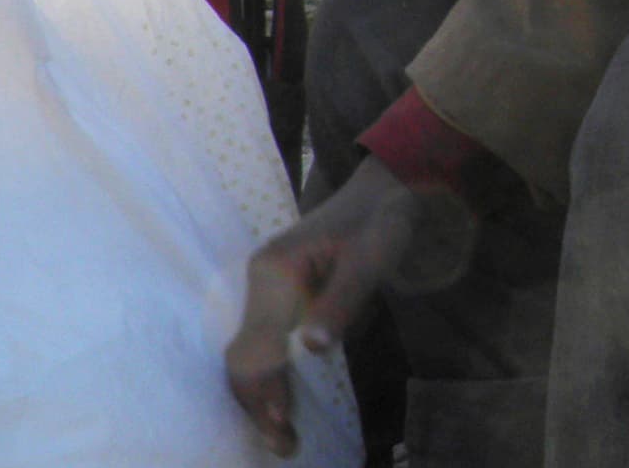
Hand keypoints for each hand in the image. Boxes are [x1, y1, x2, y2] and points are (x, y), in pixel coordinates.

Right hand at [225, 165, 424, 456]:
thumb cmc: (380, 221)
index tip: (281, 425)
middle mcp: (259, 279)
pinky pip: (263, 342)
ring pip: (249, 352)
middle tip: (284, 444)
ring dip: (261, 394)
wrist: (385, 187)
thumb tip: (311, 348)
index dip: (265, 389)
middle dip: (257, 402)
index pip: (257, 344)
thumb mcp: (371, 259)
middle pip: (243, 354)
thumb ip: (342, 301)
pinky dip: (269, 376)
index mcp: (273, 270)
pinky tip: (283, 400)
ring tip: (282, 434)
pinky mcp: (278, 294)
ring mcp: (265, 287)